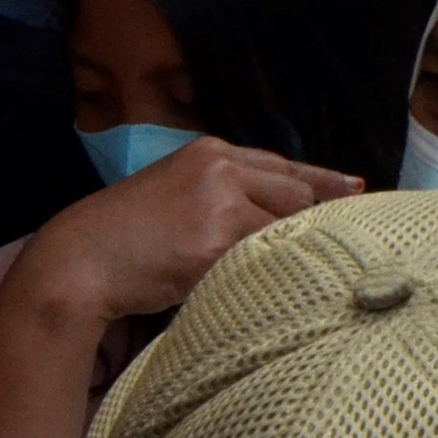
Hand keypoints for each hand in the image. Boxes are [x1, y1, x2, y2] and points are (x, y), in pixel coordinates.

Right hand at [20, 136, 360, 325]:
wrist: (79, 259)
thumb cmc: (126, 235)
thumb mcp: (177, 192)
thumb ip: (226, 193)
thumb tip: (279, 213)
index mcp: (211, 151)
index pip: (284, 165)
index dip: (323, 180)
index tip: (357, 189)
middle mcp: (220, 168)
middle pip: (296, 194)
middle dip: (310, 222)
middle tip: (332, 245)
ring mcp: (220, 204)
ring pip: (284, 229)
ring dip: (286, 253)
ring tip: (287, 273)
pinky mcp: (215, 243)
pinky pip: (262, 260)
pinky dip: (267, 275)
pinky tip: (266, 286)